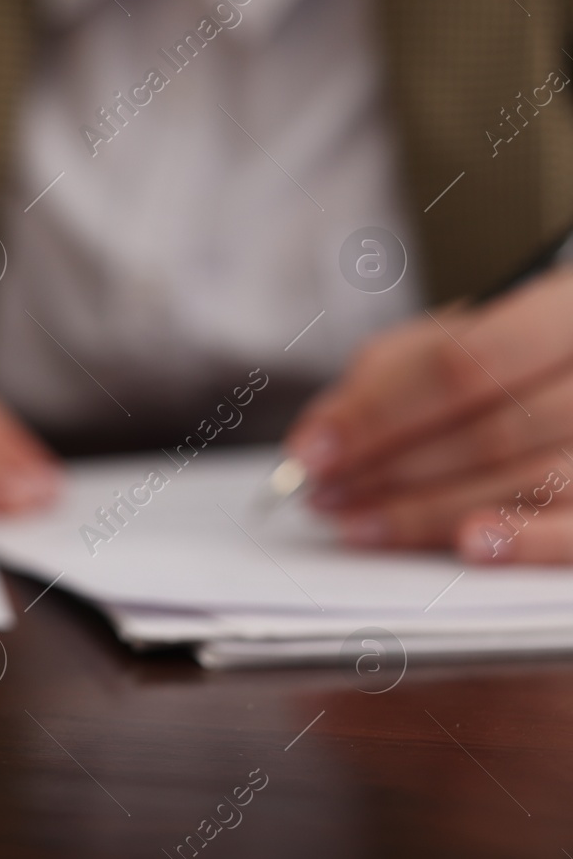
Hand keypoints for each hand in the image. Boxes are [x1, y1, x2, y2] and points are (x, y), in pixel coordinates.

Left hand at [284, 268, 572, 561]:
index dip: (377, 414)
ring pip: (527, 483)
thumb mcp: (452, 336)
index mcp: (562, 312)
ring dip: (427, 512)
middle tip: (323, 494)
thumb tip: (319, 436)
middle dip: (390, 469)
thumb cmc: (511, 354)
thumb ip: (387, 375)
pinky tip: (468, 546)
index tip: (311, 451)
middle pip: (491, 432)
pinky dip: (524, 542)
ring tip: (357, 524)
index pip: (461, 366)